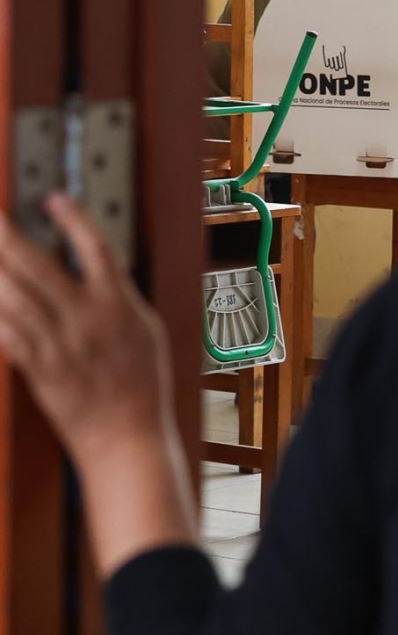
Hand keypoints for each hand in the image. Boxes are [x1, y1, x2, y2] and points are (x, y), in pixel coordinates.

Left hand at [0, 196, 176, 470]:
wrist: (127, 435)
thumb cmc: (142, 386)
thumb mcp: (146, 331)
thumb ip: (120, 298)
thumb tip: (102, 268)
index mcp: (120, 306)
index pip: (96, 249)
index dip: (73, 219)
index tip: (54, 199)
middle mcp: (88, 320)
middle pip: (38, 265)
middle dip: (7, 235)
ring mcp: (60, 343)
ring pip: (12, 295)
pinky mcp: (38, 367)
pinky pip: (5, 331)